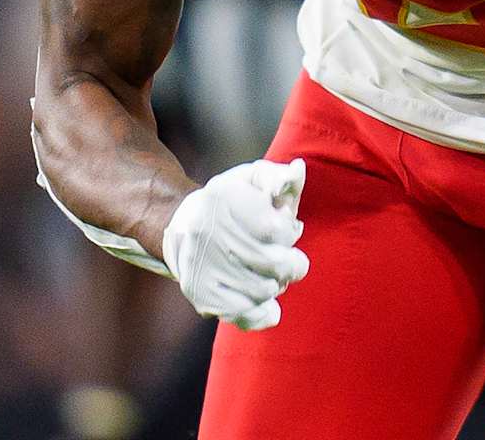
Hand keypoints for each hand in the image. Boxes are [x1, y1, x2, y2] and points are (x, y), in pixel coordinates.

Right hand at [161, 158, 309, 329]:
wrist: (186, 225)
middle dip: (291, 264)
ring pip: (263, 291)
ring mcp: (202, 267)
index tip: (285, 228)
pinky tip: (269, 305)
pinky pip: (243, 315)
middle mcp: (207, 233)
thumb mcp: (253, 179)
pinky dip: (263, 314)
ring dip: (277, 285)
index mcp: (224, 198)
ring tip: (271, 274)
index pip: (276, 229)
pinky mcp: (200, 294)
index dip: (288, 233)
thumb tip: (298, 170)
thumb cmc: (232, 200)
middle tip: (289, 260)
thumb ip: (280, 176)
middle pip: (274, 264)